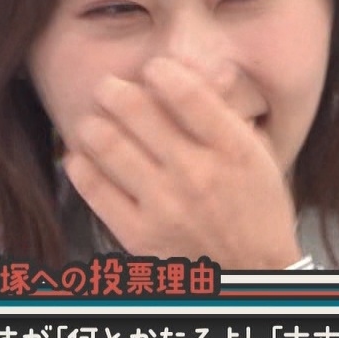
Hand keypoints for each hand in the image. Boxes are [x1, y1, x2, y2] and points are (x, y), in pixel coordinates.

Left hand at [62, 56, 301, 269]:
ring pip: (107, 143)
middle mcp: (198, 174)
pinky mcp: (139, 234)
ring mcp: (165, 206)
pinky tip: (84, 155)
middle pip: (136, 111)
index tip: (153, 69)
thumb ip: (227, 110)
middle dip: (114, 90)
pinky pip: (93, 188)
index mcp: (233, 149)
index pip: (186, 93)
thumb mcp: (257, 153)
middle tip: (109, 88)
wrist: (251, 271)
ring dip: (94, 123)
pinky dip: (81, 163)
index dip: (161, 72)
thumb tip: (202, 65)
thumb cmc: (254, 207)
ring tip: (94, 120)